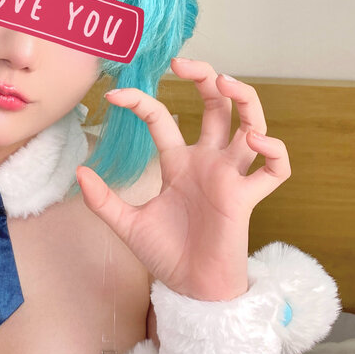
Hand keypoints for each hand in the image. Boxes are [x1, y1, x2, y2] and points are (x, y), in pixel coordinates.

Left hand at [76, 58, 290, 299]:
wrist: (191, 291)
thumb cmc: (166, 256)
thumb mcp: (126, 224)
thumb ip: (104, 200)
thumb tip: (80, 172)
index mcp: (178, 163)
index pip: (161, 118)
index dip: (140, 101)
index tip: (113, 95)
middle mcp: (207, 162)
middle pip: (216, 105)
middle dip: (204, 77)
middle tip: (183, 62)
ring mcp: (229, 176)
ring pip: (251, 123)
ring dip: (244, 99)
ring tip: (226, 83)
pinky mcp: (247, 197)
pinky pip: (275, 169)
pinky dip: (273, 150)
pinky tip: (253, 141)